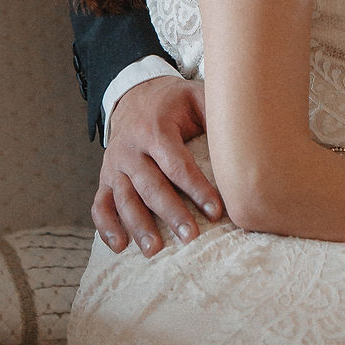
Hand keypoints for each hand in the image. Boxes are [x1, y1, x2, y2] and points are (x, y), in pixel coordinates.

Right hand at [94, 75, 219, 255]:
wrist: (134, 94)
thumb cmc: (173, 102)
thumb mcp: (195, 97)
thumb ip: (215, 116)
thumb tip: (244, 141)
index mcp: (155, 129)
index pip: (177, 165)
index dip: (196, 189)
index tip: (216, 211)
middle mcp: (130, 149)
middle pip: (150, 186)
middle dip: (171, 213)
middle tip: (190, 237)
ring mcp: (114, 166)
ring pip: (125, 199)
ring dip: (138, 226)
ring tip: (154, 250)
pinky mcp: (105, 179)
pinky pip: (100, 205)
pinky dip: (107, 227)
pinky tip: (119, 247)